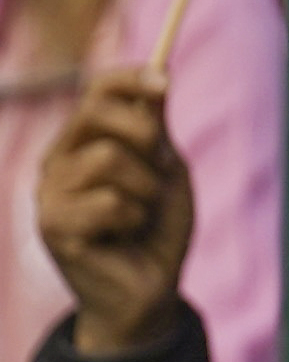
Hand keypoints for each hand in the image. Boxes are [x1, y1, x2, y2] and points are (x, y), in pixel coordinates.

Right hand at [37, 69, 192, 356]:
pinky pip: (109, 202)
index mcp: (83, 143)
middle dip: (142, 131)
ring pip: (107, 159)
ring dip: (145, 187)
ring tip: (140, 213)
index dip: (130, 78)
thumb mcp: (166, 168)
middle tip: (164, 162)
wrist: (151, 287)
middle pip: (93, 111)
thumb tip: (159, 74)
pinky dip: (134, 218)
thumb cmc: (157, 226)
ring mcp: (49, 195)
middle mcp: (58, 162)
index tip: (166, 80)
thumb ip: (156, 127)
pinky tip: (124, 237)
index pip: (96, 91)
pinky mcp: (53, 228)